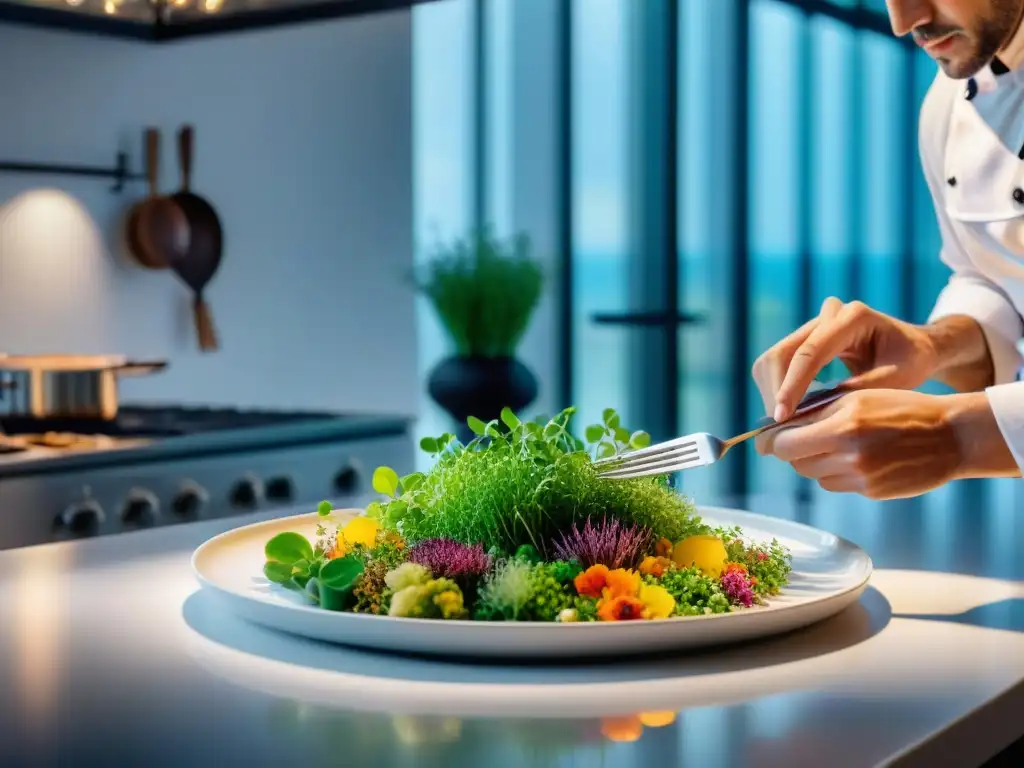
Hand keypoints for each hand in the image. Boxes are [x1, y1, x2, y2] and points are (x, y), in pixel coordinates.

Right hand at [752, 297, 938, 421]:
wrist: (914, 347)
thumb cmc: (911, 362)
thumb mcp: (898, 380)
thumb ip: (859, 392)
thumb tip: (815, 414)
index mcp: (853, 317)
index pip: (809, 352)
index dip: (792, 386)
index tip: (782, 418)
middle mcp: (827, 315)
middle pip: (781, 354)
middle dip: (777, 392)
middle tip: (783, 428)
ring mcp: (813, 325)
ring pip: (772, 360)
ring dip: (773, 393)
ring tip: (788, 424)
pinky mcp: (803, 339)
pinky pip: (777, 365)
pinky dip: (778, 391)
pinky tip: (791, 412)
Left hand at [755, 388, 1019, 498]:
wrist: (950, 435)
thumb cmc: (899, 408)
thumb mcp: (856, 399)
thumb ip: (814, 413)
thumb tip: (771, 431)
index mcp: (842, 425)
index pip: (782, 442)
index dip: (770, 441)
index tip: (765, 439)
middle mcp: (849, 454)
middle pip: (794, 461)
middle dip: (792, 450)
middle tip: (800, 439)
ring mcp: (861, 477)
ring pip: (813, 475)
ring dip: (814, 462)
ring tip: (836, 444)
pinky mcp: (871, 492)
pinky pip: (835, 485)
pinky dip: (836, 473)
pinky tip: (856, 458)